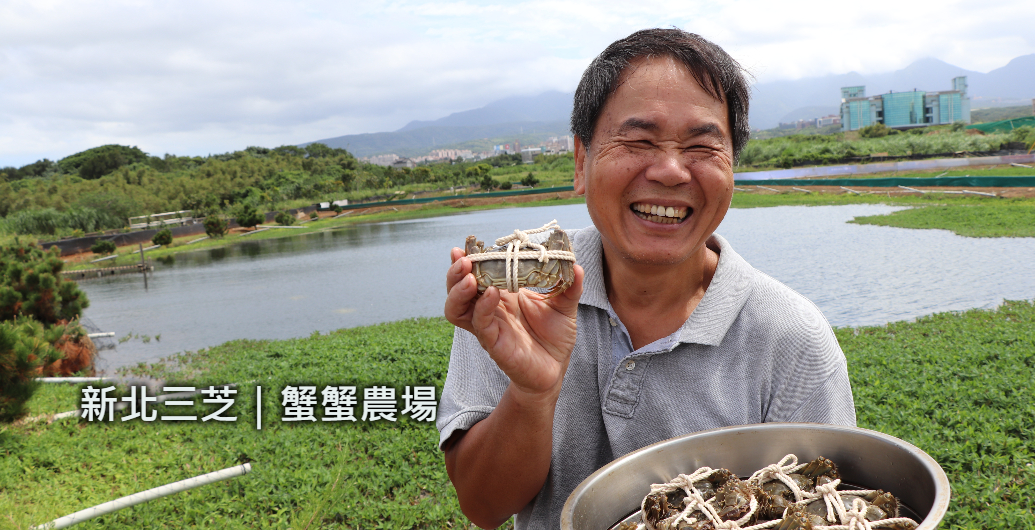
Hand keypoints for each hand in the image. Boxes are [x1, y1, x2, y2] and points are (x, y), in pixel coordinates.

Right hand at [444, 247, 583, 395]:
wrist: (556, 369)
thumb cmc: (554, 336)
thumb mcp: (564, 305)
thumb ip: (569, 285)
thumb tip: (577, 265)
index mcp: (501, 295)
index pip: (476, 274)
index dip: (468, 260)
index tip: (466, 245)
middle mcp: (489, 310)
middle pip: (458, 290)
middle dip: (455, 272)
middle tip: (463, 259)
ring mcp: (488, 327)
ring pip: (457, 310)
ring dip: (458, 291)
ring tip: (469, 276)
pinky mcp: (494, 344)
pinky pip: (480, 325)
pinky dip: (482, 308)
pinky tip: (492, 294)